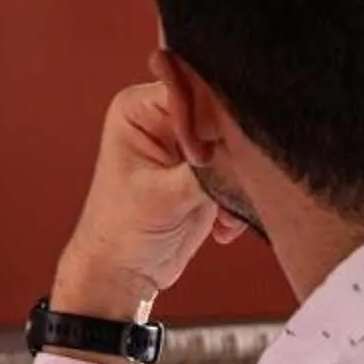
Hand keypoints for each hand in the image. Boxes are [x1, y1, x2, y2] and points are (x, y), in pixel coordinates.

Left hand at [53, 78, 242, 320]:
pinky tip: (222, 225)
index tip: (219, 153)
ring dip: (238, 180)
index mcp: (139, 108)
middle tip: (233, 183)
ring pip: (237, 144)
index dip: (215, 119)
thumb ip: (206, 169)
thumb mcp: (164, 196)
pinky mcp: (207, 170)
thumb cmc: (120, 232)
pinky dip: (238, 198)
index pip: (194, 90)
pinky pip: (241, 170)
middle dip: (233, 153)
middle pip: (220, 115)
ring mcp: (188, 143)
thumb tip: (243, 149)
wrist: (123, 274)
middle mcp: (164, 117)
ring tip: (222, 211)